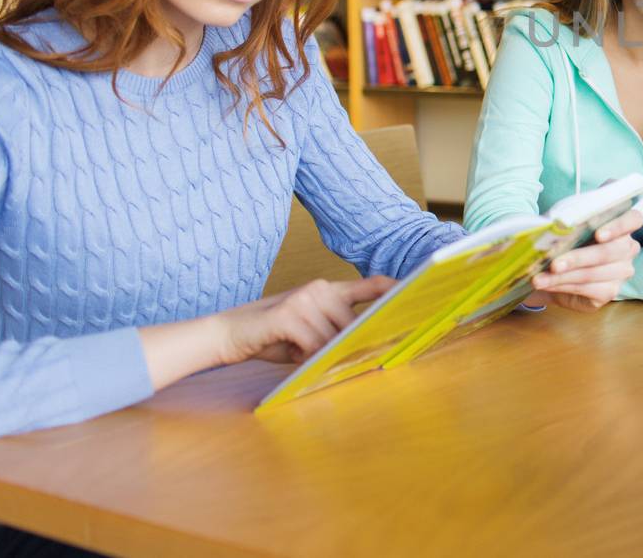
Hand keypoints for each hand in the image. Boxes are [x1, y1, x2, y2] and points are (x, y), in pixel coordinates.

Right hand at [216, 274, 396, 365]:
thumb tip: (364, 347)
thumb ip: (334, 335)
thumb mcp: (309, 335)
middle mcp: (319, 288)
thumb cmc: (272, 337)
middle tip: (315, 352)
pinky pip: (314, 344)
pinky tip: (290, 351)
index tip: (415, 294)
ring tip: (294, 348)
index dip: (393, 289)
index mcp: (327, 290)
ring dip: (317, 353)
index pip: (369, 286)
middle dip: (340, 345)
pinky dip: (306, 355)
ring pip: (333, 338)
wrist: (227, 334)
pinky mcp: (290, 314)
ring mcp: (305, 299)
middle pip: (351, 325)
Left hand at [527, 209, 642, 311]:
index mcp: (622, 226)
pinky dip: (564, 286)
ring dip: (564, 276)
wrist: (559, 267)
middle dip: (579, 258)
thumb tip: (555, 227)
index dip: (618, 226)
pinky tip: (548, 284)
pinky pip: (589, 290)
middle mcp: (627, 248)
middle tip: (554, 263)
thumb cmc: (568, 240)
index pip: (633, 220)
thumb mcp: (568, 226)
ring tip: (540, 279)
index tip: (599, 234)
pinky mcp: (611, 291)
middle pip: (610, 252)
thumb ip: (569, 222)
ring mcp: (622, 271)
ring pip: (595, 273)